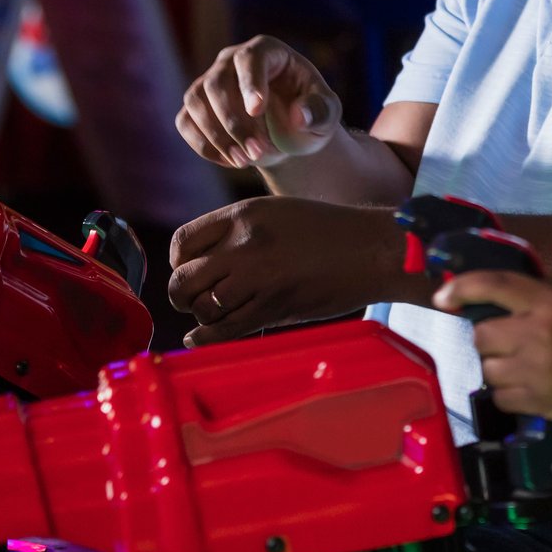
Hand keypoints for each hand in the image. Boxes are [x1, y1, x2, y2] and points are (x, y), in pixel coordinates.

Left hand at [167, 197, 415, 344]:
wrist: (373, 249)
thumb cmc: (330, 232)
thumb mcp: (278, 213)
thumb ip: (241, 232)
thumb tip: (207, 262)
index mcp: (243, 214)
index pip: (184, 242)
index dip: (179, 262)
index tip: (190, 271)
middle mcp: (244, 243)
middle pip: (184, 277)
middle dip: (182, 294)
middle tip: (192, 300)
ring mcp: (259, 276)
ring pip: (203, 305)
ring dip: (202, 315)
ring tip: (213, 315)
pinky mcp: (275, 305)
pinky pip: (225, 328)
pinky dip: (205, 337)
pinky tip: (198, 338)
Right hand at [176, 36, 341, 169]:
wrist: (288, 132)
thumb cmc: (310, 115)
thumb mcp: (327, 114)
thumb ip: (321, 112)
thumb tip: (300, 116)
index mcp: (267, 51)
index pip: (250, 58)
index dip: (251, 83)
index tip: (257, 110)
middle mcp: (232, 60)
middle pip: (217, 83)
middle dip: (235, 122)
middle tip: (257, 153)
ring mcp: (210, 81)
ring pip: (196, 101)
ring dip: (217, 136)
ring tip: (244, 161)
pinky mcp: (196, 107)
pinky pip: (185, 122)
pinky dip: (204, 145)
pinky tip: (230, 160)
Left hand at [433, 271, 551, 428]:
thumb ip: (542, 301)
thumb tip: (499, 303)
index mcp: (551, 301)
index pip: (493, 284)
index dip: (461, 288)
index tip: (443, 297)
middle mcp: (538, 333)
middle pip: (482, 335)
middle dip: (490, 340)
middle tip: (512, 344)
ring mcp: (536, 370)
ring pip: (487, 369)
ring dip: (499, 368)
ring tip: (527, 368)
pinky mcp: (538, 402)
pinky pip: (501, 398)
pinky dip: (509, 394)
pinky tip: (532, 389)